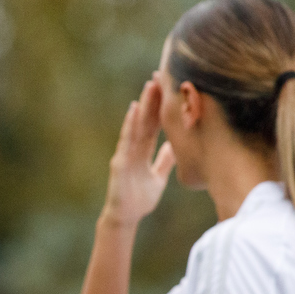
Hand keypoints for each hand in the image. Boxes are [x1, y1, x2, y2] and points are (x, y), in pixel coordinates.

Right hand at [105, 79, 175, 226]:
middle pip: (146, 119)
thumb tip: (175, 147)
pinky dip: (130, 124)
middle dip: (153, 98)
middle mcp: (134, 148)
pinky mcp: (120, 162)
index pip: (155, 124)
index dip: (162, 106)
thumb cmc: (140, 199)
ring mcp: (126, 153)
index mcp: (144, 151)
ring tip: (150, 85)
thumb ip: (164, 161)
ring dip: (143, 105)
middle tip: (161, 75)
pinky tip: (134, 110)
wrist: (127, 217)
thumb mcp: (158, 177)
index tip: (170, 86)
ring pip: (137, 125)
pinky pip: (126, 140)